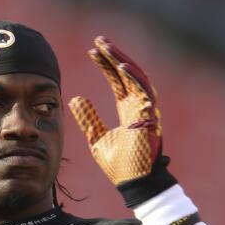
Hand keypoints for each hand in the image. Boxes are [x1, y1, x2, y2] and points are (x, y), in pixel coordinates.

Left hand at [68, 36, 162, 185]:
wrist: (133, 183)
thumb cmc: (118, 165)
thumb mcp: (96, 138)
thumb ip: (88, 118)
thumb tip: (75, 99)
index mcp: (129, 110)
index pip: (118, 81)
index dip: (107, 65)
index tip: (92, 51)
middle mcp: (139, 106)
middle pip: (127, 74)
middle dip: (113, 56)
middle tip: (99, 40)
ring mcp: (147, 110)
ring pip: (136, 77)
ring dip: (121, 60)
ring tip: (106, 46)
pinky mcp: (150, 117)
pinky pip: (144, 91)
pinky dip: (133, 78)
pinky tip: (120, 66)